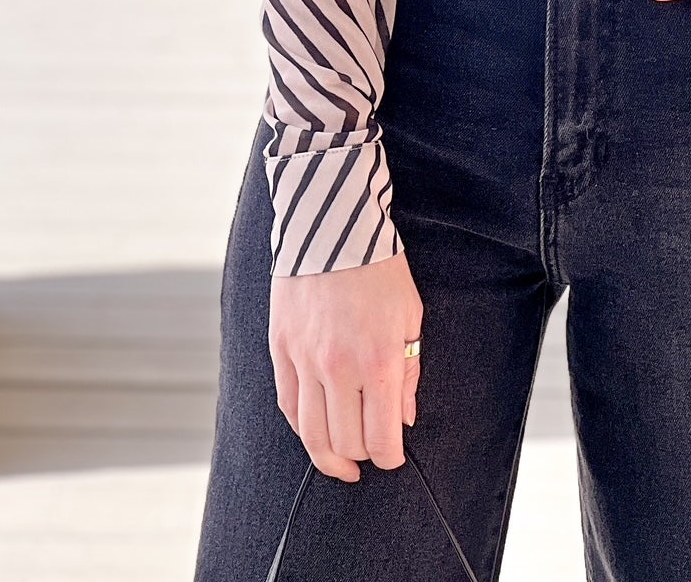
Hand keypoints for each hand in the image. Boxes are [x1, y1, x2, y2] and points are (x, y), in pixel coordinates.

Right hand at [269, 250, 422, 481]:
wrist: (333, 227)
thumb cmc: (379, 270)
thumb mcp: (410, 315)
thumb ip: (408, 372)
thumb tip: (402, 419)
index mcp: (378, 361)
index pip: (381, 439)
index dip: (390, 457)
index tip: (393, 455)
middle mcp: (338, 368)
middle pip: (346, 442)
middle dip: (363, 455)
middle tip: (371, 452)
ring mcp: (305, 360)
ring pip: (311, 434)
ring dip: (329, 456)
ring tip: (342, 462)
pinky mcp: (281, 349)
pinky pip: (288, 405)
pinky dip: (302, 427)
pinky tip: (315, 431)